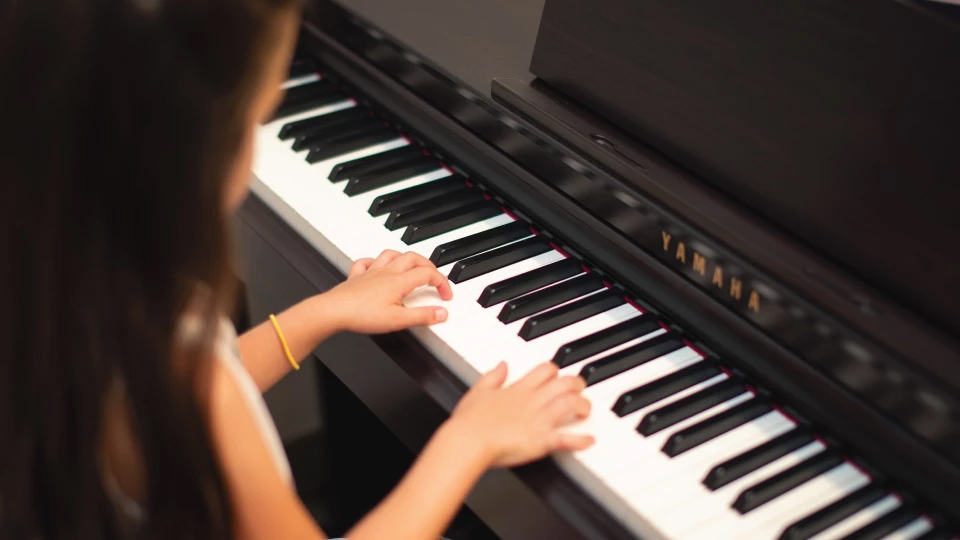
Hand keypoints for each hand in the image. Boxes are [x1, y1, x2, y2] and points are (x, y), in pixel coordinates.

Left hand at [320, 250, 453, 333]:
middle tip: (434, 277)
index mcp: (399, 281)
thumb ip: (422, 316)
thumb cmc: (362, 315)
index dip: (442, 282)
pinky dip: (375, 261)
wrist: (333, 311)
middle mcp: (386, 272)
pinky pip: (366, 262)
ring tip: (411, 266)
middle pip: (413, 258)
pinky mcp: (357, 277)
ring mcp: (371, 272)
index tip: (446, 295)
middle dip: (428, 265)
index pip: (428, 274)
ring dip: (405, 258)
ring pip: (392, 254)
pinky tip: (377, 267)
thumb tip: (442, 313)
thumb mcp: (398, 320)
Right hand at [448, 362, 593, 468]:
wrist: (468, 440)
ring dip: (583, 406)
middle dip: (577, 385)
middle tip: (580, 390)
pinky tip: (589, 440)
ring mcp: (539, 420)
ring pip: (571, 404)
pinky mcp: (541, 441)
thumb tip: (502, 365)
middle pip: (565, 383)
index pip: (545, 370)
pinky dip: (580, 440)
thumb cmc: (469, 421)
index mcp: (519, 390)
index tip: (558, 377)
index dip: (556, 371)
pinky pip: (566, 439)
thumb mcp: (478, 391)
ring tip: (586, 411)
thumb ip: (492, 376)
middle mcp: (532, 401)